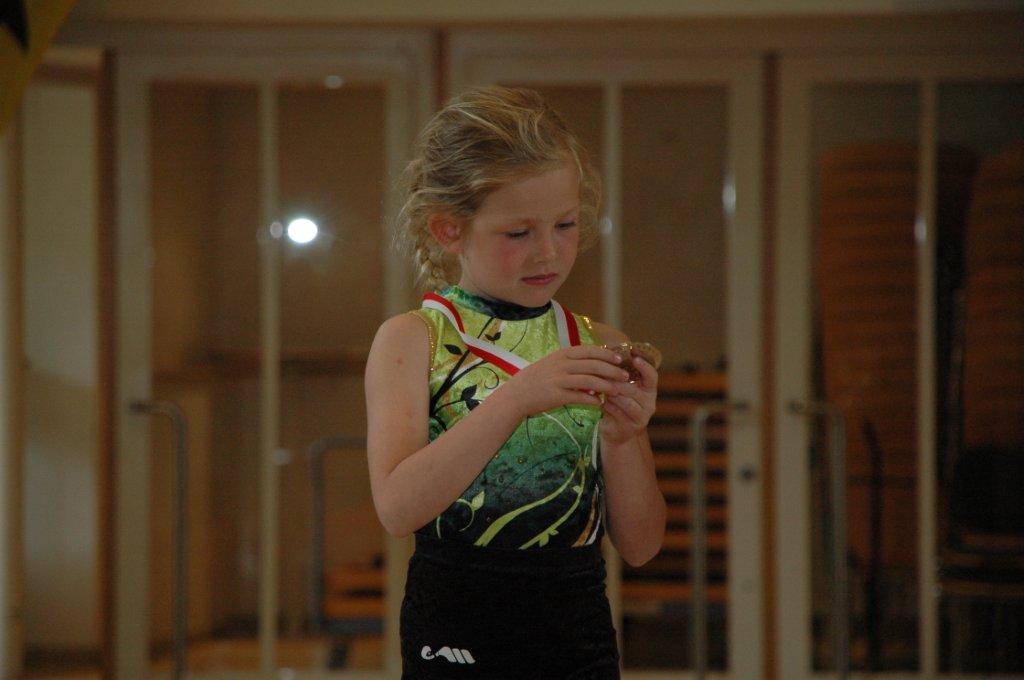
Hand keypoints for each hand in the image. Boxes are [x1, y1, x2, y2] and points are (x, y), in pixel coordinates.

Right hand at [502, 345, 630, 417]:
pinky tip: (600, 403)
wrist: (517, 394)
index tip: (619, 360)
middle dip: (612, 371)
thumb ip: (573, 362)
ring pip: (590, 381)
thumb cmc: (538, 378)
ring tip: (617, 391)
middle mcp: (562, 365)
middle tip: (625, 376)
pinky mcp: (557, 396)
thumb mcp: (554, 363)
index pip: (590, 351)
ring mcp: (559, 380)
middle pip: (594, 365)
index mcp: (563, 354)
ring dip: (606, 386)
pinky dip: (592, 400)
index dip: (607, 355)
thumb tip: (595, 364)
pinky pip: (580, 397)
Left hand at [600, 354, 657, 444]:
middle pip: (633, 389)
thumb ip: (620, 376)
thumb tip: (608, 354)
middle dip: (616, 382)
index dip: (644, 366)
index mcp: (649, 390)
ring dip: (611, 394)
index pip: (652, 376)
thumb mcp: (621, 389)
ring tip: (601, 390)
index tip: (634, 357)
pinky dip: (607, 406)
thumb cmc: (618, 405)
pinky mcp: (631, 427)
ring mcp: (642, 417)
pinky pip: (618, 412)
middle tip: (602, 375)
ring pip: (625, 401)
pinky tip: (601, 403)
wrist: (616, 432)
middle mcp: (650, 403)